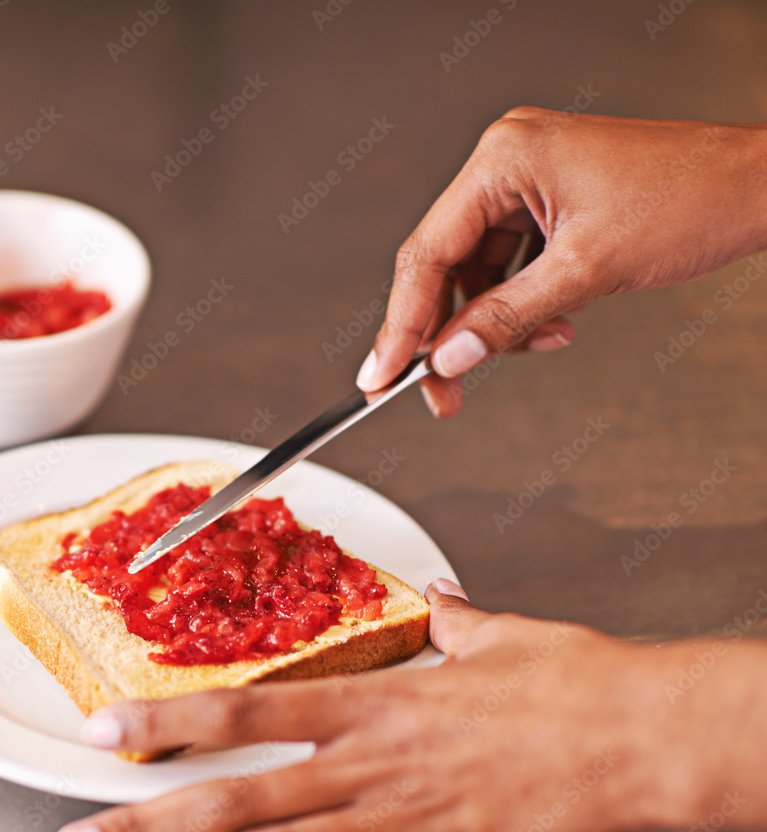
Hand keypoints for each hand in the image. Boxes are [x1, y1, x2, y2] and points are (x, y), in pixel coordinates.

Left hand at [50, 581, 722, 831]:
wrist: (639, 733)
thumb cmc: (568, 679)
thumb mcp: (495, 636)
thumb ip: (449, 621)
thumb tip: (435, 600)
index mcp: (376, 701)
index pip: (248, 710)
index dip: (169, 720)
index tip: (105, 731)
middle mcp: (370, 762)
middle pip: (238, 793)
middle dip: (146, 821)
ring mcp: (402, 820)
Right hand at [355, 109, 766, 416]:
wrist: (759, 187)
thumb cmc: (692, 198)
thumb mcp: (587, 270)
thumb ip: (507, 317)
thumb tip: (450, 357)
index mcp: (504, 158)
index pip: (428, 252)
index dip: (401, 323)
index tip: (383, 375)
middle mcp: (506, 165)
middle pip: (446, 267)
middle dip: (449, 334)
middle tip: (440, 391)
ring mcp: (526, 185)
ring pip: (478, 276)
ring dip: (497, 324)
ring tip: (536, 344)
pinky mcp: (547, 206)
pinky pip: (510, 270)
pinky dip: (523, 307)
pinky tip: (552, 326)